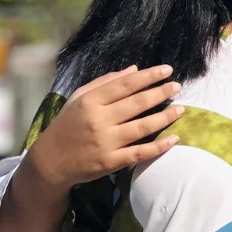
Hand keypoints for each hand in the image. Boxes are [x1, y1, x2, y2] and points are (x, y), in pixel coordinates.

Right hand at [29, 65, 182, 189]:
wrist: (51, 160)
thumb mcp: (79, 98)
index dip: (148, 76)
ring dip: (165, 117)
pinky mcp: (111, 162)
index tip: (167, 70)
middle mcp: (99, 120)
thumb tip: (134, 70)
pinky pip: (140, 153)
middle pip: (137, 103)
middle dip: (160, 93)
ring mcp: (106, 142)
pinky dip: (159, 147)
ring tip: (180, 109)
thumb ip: (105, 83)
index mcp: (91, 101)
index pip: (125, 85)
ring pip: (142, 127)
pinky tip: (174, 139)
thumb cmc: (68, 125)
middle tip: (177, 87)